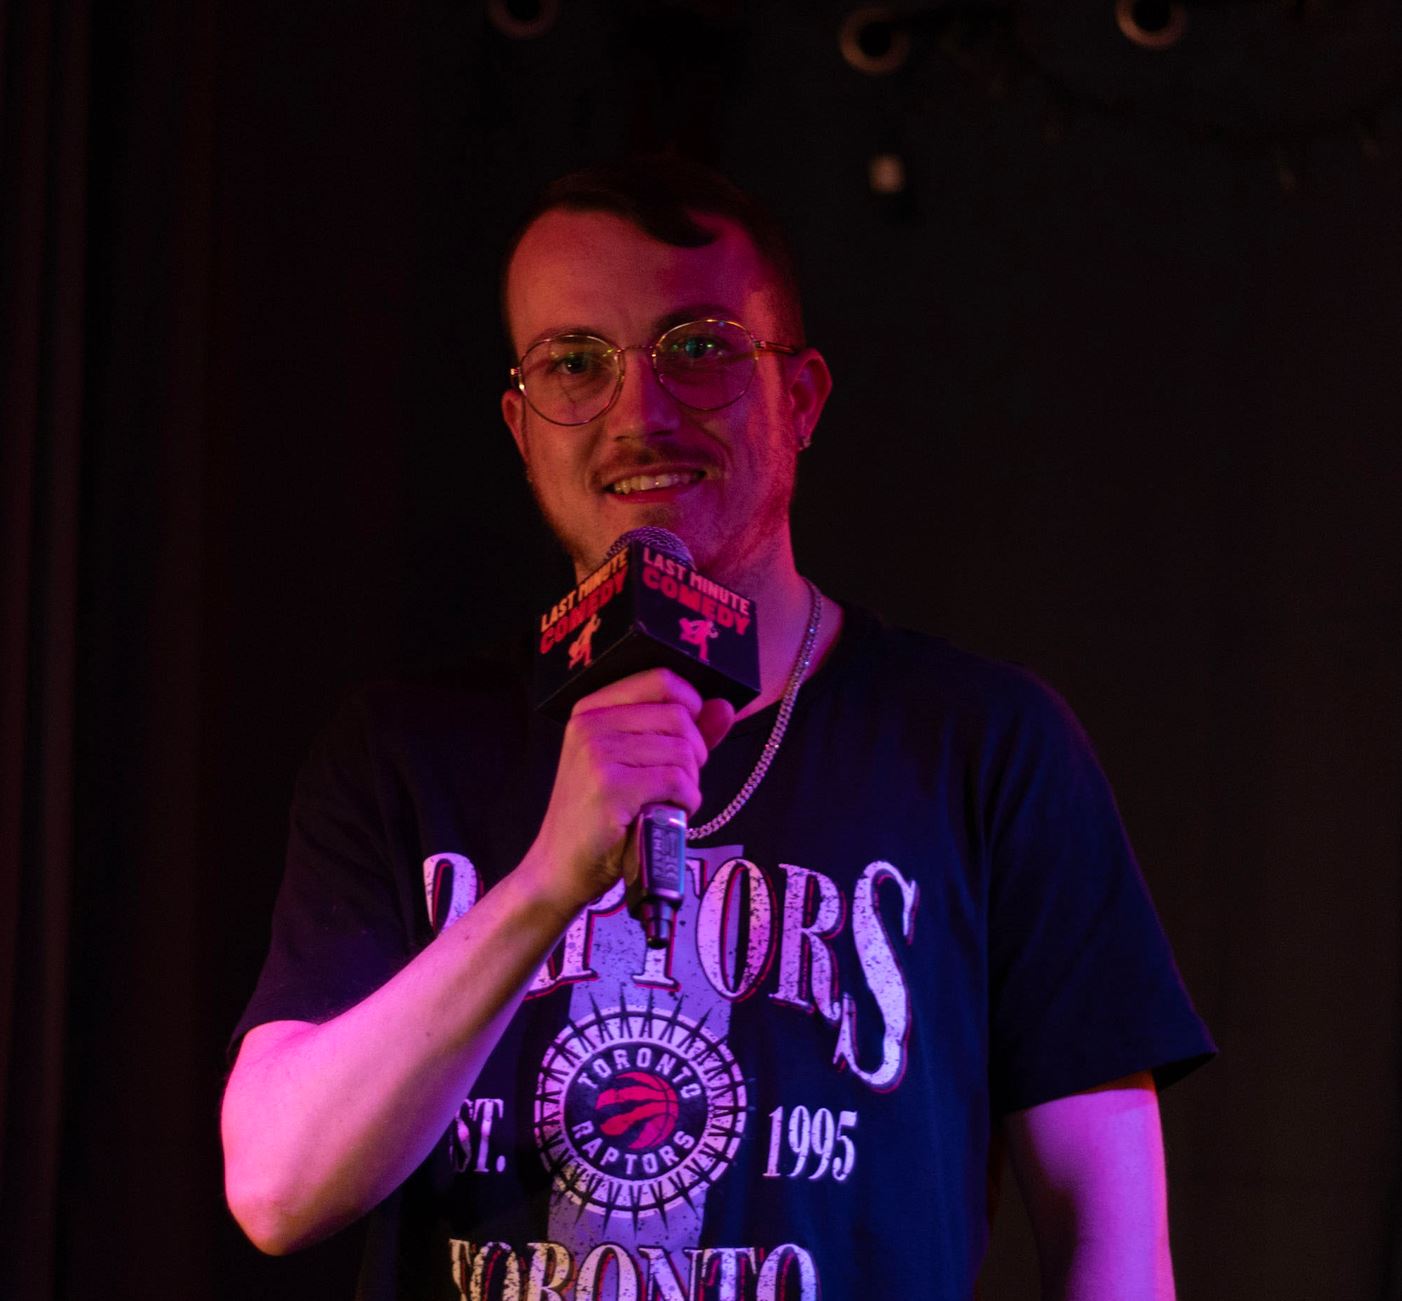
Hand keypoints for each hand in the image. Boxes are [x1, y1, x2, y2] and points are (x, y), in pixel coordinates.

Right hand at [525, 669, 734, 914]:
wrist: (558, 867)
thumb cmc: (600, 816)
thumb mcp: (634, 764)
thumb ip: (682, 732)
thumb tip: (725, 707)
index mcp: (592, 709)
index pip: (661, 680)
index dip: (691, 705)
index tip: (690, 737)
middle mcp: (591, 724)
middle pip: (679, 717)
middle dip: (693, 754)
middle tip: (676, 782)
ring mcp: (598, 754)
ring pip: (683, 752)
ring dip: (689, 784)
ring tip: (665, 802)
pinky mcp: (611, 788)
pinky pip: (677, 782)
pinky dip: (685, 802)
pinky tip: (668, 815)